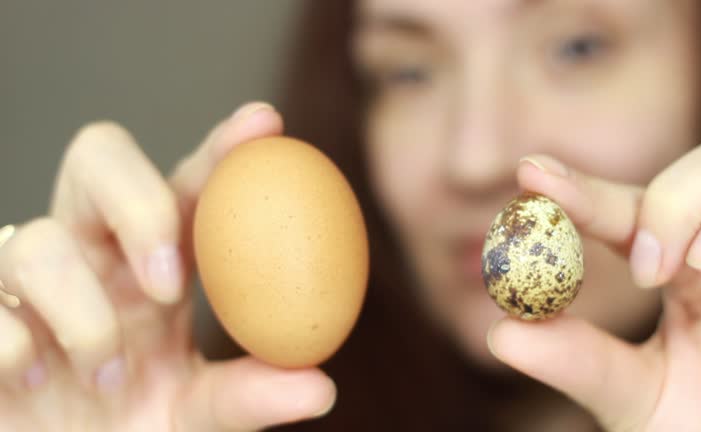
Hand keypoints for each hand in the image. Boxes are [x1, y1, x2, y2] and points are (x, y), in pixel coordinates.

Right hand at [0, 103, 335, 430]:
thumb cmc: (133, 428)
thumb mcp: (196, 415)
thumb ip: (247, 397)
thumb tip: (319, 389)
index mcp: (156, 262)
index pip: (188, 185)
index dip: (222, 148)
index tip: (266, 124)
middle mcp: (93, 255)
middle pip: (98, 158)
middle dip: (137, 201)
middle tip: (170, 281)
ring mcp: (29, 283)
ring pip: (37, 242)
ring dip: (83, 313)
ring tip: (107, 376)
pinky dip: (10, 339)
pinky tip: (34, 379)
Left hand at [488, 121, 700, 429]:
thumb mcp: (638, 400)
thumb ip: (580, 363)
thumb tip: (501, 335)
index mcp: (680, 270)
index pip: (627, 209)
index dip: (579, 187)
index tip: (529, 174)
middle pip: (699, 163)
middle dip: (665, 199)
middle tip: (645, 268)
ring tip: (695, 266)